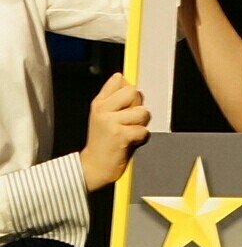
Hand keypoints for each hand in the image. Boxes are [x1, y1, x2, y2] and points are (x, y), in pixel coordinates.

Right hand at [79, 73, 150, 191]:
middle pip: (133, 92)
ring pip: (142, 112)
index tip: (127, 103)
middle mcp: (103, 110)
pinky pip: (143, 130)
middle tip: (130, 120)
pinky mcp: (120, 136)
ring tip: (130, 132)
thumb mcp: (102, 116)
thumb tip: (127, 80)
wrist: (93, 167)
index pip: (118, 80)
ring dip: (141, 124)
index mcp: (99, 103)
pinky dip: (141, 138)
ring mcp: (111, 122)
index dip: (129, 90)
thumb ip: (114, 100)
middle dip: (138, 106)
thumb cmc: (102, 142)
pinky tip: (131, 142)